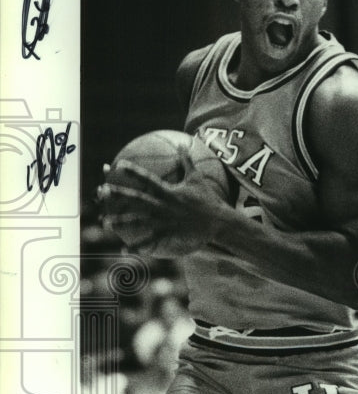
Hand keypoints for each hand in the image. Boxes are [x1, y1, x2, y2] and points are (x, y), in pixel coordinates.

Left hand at [99, 155, 223, 253]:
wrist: (218, 221)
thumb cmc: (208, 199)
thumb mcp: (197, 177)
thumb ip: (187, 161)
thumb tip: (183, 144)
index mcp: (168, 191)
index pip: (147, 179)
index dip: (132, 171)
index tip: (118, 165)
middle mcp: (163, 206)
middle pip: (137, 199)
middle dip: (119, 194)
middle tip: (103, 191)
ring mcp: (165, 221)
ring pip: (139, 221)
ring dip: (121, 222)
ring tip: (105, 222)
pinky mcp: (168, 233)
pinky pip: (150, 241)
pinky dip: (137, 246)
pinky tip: (124, 250)